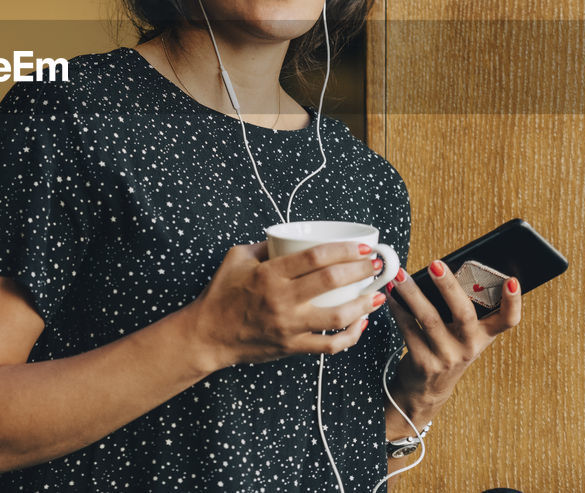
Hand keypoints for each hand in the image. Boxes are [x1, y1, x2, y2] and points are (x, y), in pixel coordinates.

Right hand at [188, 241, 388, 369]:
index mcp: (269, 273)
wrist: (207, 334)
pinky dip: (350, 336)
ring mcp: (289, 325)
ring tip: (377, 296)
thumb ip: (264, 246)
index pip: (316, 257)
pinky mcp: (291, 346)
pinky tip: (359, 324)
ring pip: (338, 316)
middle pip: (332, 281)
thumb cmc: (221, 293)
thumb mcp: (236, 258)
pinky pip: (329, 345)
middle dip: (361, 271)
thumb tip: (290, 238)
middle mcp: (282, 299)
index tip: (362, 247)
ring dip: (364, 304)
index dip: (344, 250)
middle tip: (375, 265)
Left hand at [385, 261, 521, 417]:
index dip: (513, 302)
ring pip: (430, 319)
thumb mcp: (462, 333)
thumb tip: (441, 269)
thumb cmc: (446, 348)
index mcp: (484, 335)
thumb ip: (460, 307)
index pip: (508, 320)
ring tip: (400, 275)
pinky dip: (398, 309)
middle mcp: (469, 346)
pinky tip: (391, 294)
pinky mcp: (423, 362)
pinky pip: (408, 330)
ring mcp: (447, 357)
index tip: (511, 281)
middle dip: (449, 286)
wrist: (427, 388)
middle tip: (435, 264)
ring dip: (413, 293)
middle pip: (464, 314)